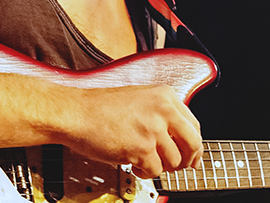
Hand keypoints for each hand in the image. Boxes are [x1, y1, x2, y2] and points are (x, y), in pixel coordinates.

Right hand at [66, 84, 202, 178]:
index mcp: (165, 95)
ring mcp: (153, 129)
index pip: (194, 125)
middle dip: (188, 160)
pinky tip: (134, 165)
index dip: (195, 145)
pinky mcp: (141, 148)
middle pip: (194, 143)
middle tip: (179, 167)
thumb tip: (181, 142)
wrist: (75, 112)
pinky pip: (155, 171)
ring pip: (175, 161)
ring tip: (145, 162)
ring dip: (161, 168)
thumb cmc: (99, 108)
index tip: (192, 156)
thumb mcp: (139, 100)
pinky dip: (145, 174)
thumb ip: (162, 115)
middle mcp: (163, 110)